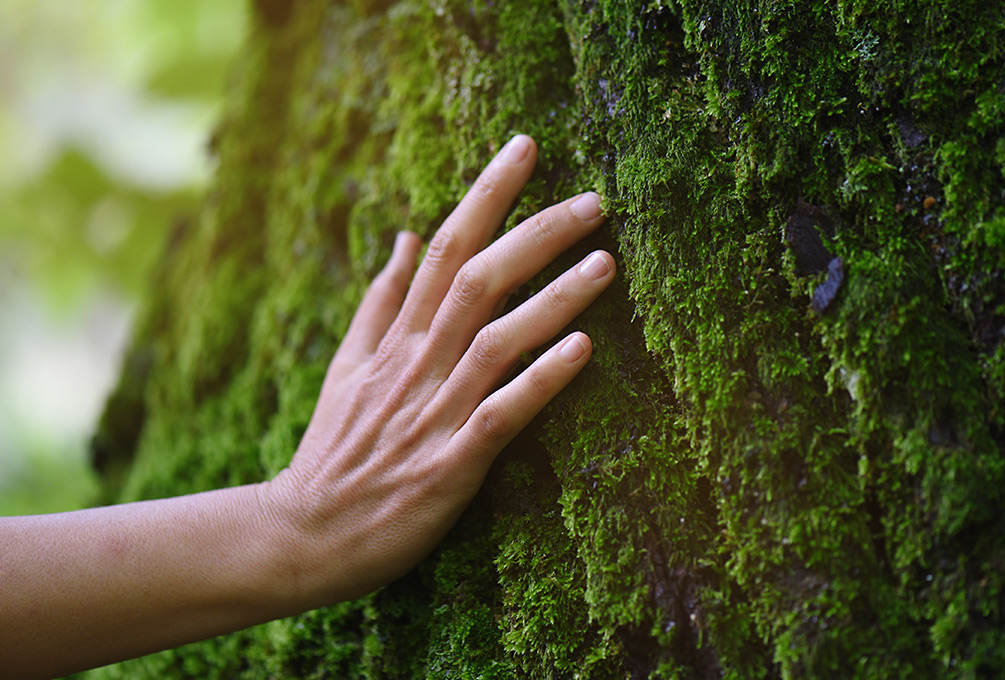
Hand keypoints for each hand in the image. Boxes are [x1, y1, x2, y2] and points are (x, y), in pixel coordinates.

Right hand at [263, 134, 614, 606]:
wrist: (304, 534)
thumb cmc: (336, 450)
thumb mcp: (348, 365)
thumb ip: (381, 301)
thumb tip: (404, 236)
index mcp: (397, 337)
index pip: (445, 247)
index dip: (487, 195)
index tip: (526, 148)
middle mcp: (417, 364)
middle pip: (478, 280)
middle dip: (536, 234)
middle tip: (594, 201)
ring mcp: (433, 413)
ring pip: (496, 340)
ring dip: (553, 299)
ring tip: (605, 263)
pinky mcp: (450, 465)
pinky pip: (500, 414)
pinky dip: (540, 381)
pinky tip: (583, 350)